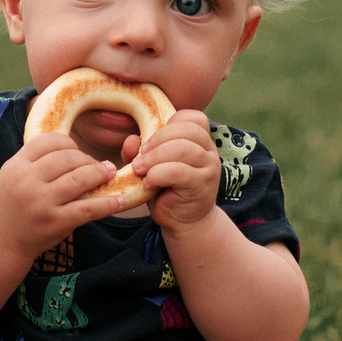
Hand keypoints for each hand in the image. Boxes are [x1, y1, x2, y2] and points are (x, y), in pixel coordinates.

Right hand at [0, 134, 134, 260]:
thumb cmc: (10, 205)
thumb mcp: (13, 176)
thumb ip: (36, 161)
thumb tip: (74, 149)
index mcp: (16, 165)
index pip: (49, 142)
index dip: (69, 143)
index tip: (77, 151)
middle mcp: (27, 181)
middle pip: (67, 158)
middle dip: (87, 159)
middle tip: (98, 165)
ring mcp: (42, 202)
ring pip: (79, 178)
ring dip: (100, 173)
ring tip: (109, 173)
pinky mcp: (55, 222)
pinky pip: (88, 208)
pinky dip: (108, 203)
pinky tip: (120, 200)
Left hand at [124, 110, 222, 231]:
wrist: (185, 222)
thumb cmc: (167, 190)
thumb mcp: (152, 166)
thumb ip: (141, 152)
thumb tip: (131, 140)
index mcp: (201, 141)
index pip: (193, 118)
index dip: (169, 124)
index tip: (150, 142)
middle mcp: (210, 152)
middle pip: (187, 131)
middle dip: (158, 141)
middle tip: (141, 157)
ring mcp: (209, 169)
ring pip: (183, 149)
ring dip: (155, 158)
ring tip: (140, 170)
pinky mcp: (201, 186)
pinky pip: (178, 171)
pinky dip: (158, 174)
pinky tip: (148, 183)